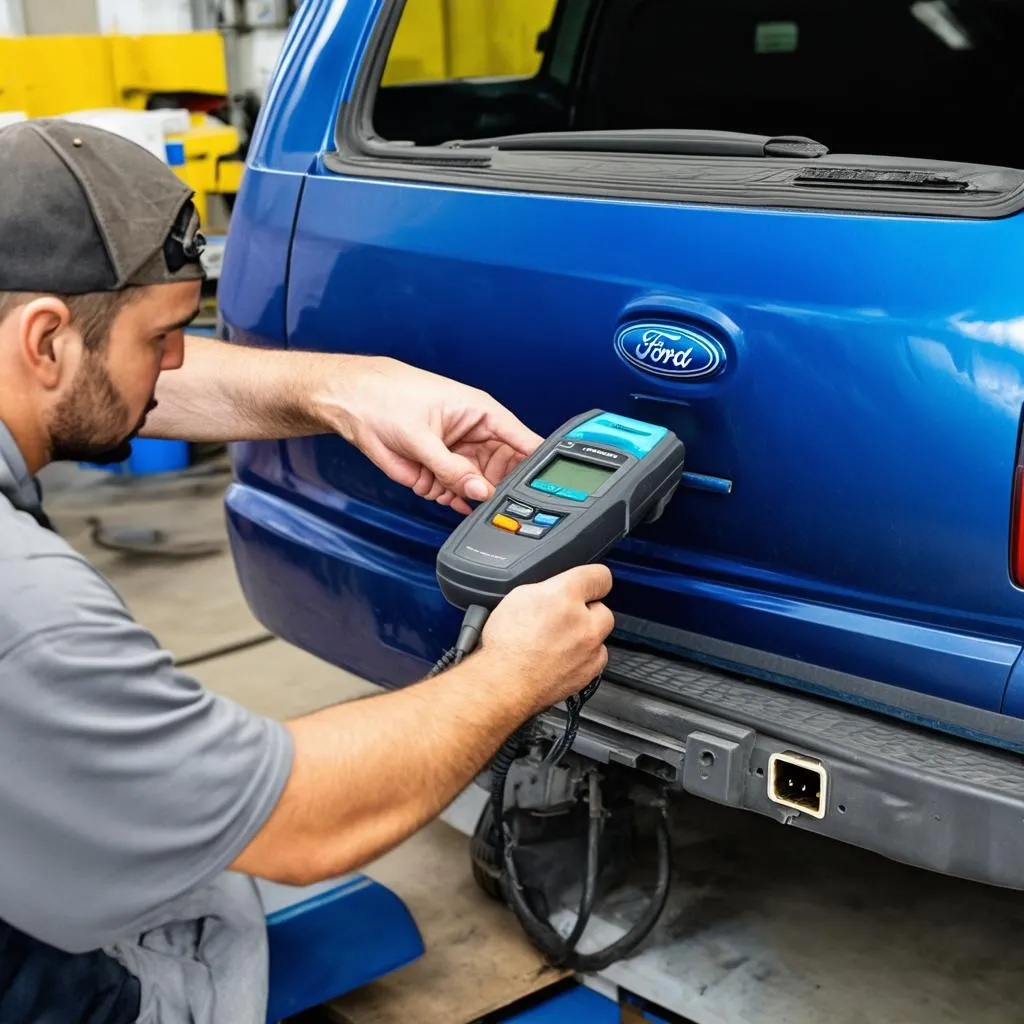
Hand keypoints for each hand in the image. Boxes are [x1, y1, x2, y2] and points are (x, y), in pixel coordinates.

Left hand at [322, 357, 542, 514]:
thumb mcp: (420, 437)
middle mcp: (473, 434)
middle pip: (504, 469)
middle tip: (488, 500)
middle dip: (496, 487)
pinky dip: (450, 498)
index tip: (542, 487)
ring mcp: (457, 452)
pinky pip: (455, 490)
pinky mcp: (439, 468)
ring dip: (467, 494)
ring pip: (478, 485)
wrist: (349, 403)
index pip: (522, 440)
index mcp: (480, 413)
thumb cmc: (384, 398)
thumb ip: (452, 469)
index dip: (535, 463)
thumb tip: (480, 491)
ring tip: (448, 488)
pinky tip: (443, 496)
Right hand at [480, 564, 614, 714]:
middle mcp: (583, 620)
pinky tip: (563, 658)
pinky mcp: (590, 670)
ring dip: (586, 634)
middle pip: (602, 608)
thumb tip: (557, 589)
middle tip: (564, 618)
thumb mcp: (517, 597)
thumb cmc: (504, 645)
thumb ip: (547, 589)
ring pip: (600, 634)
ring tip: (559, 641)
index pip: (600, 576)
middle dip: (587, 611)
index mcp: (565, 595)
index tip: (588, 584)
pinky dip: (585, 656)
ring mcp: (590, 647)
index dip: (592, 579)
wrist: (503, 683)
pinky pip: (597, 657)